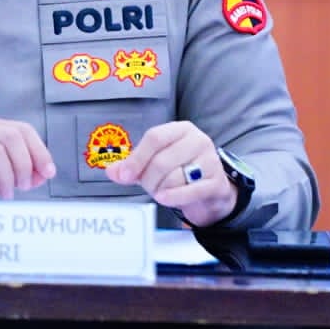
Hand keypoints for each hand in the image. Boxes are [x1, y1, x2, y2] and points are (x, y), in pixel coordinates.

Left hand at [105, 121, 237, 227]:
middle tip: (147, 187)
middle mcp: (198, 140)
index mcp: (180, 129)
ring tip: (162, 191)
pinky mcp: (217, 182)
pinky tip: (164, 199)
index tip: (125, 175)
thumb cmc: (180, 171)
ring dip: (161, 190)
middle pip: (162, 161)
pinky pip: (190, 190)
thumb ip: (132, 166)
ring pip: (174, 177)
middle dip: (148, 179)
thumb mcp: (154, 163)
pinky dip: (174, 197)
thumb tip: (113, 171)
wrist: (210, 190)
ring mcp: (210, 160)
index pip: (155, 137)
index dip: (137, 158)